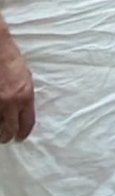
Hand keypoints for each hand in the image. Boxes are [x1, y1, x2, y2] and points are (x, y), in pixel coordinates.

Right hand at [0, 22, 34, 142]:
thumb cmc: (11, 59)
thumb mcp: (25, 77)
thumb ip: (24, 95)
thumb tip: (22, 109)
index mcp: (25, 95)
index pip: (27, 123)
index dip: (23, 133)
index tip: (20, 137)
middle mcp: (10, 102)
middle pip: (9, 130)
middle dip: (8, 136)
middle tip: (6, 136)